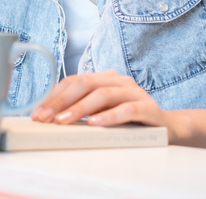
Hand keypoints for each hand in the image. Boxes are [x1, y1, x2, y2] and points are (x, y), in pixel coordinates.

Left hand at [30, 70, 171, 129]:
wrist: (168, 128)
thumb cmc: (129, 120)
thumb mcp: (102, 111)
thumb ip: (82, 109)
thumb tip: (51, 117)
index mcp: (104, 78)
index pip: (73, 81)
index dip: (54, 96)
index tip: (38, 112)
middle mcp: (118, 80)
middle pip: (84, 84)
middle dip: (61, 102)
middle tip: (46, 118)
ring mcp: (134, 92)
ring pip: (102, 95)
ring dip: (80, 109)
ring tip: (64, 122)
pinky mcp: (148, 107)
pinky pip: (127, 109)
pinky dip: (109, 116)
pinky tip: (95, 124)